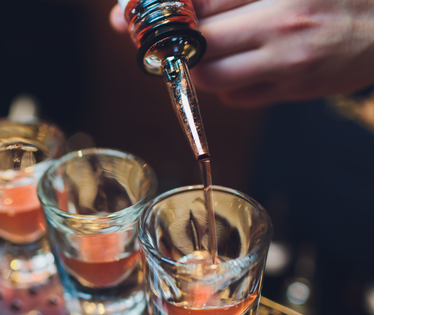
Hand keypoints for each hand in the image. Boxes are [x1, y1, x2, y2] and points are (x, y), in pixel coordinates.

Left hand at [110, 0, 372, 106]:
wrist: (389, 26)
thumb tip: (184, 5)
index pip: (199, 4)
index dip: (162, 8)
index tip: (134, 14)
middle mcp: (281, 24)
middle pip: (198, 42)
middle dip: (175, 40)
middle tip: (169, 35)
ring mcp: (288, 62)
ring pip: (211, 77)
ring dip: (198, 66)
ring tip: (205, 51)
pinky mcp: (294, 89)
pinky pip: (237, 98)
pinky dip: (226, 86)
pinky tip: (238, 67)